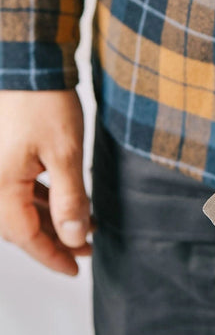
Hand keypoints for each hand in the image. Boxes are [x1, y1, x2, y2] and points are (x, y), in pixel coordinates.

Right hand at [0, 89, 92, 275]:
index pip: (25, 236)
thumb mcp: (66, 154)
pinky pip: (19, 190)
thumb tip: (74, 237)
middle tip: (87, 250)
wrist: (29, 65)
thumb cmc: (45, 104)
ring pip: (20, 209)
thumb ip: (70, 199)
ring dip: (50, 221)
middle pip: (20, 226)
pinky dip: (43, 201)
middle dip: (54, 241)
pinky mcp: (4, 159)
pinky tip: (65, 204)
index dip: (52, 256)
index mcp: (0, 186)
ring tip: (84, 228)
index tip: (76, 268)